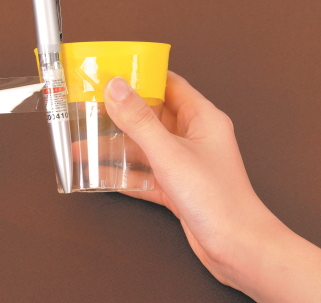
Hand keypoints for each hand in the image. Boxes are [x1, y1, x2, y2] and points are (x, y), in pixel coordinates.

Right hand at [103, 72, 320, 301]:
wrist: (236, 247)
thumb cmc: (218, 199)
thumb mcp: (170, 153)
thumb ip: (140, 120)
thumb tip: (116, 88)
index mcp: (202, 118)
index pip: (168, 84)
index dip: (140, 76)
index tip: (112, 73)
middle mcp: (193, 137)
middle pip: (150, 116)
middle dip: (118, 114)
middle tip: (90, 108)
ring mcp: (183, 163)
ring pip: (142, 147)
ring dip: (113, 147)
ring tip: (83, 145)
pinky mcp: (175, 187)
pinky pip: (142, 174)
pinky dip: (121, 174)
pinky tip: (98, 174)